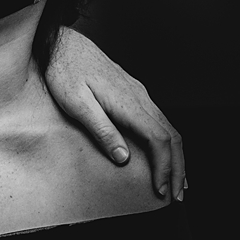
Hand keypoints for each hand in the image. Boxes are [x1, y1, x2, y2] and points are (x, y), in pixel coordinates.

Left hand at [44, 27, 185, 201]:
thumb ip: (100, 129)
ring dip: (176, 157)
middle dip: (178, 168)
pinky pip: (160, 121)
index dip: (164, 167)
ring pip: (169, 128)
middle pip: (172, 136)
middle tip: (177, 196)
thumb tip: (123, 157)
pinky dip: (168, 142)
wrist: (61, 43)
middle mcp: (140, 97)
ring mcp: (139, 94)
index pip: (159, 140)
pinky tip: (165, 154)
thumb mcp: (75, 102)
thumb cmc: (63, 71)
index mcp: (128, 102)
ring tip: (177, 181)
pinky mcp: (133, 93)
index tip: (161, 190)